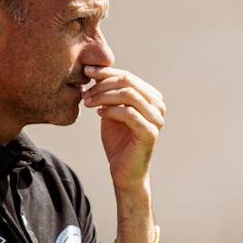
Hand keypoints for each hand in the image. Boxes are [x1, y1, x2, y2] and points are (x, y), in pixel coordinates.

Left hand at [81, 66, 165, 191]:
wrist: (124, 172)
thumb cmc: (118, 141)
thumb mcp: (111, 111)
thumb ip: (108, 93)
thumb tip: (95, 70)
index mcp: (151, 97)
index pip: (128, 76)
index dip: (106, 72)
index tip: (86, 71)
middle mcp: (158, 105)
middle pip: (128, 82)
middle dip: (102, 84)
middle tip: (84, 91)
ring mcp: (156, 119)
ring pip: (128, 95)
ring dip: (104, 96)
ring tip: (88, 102)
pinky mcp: (150, 132)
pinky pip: (128, 113)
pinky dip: (111, 111)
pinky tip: (99, 114)